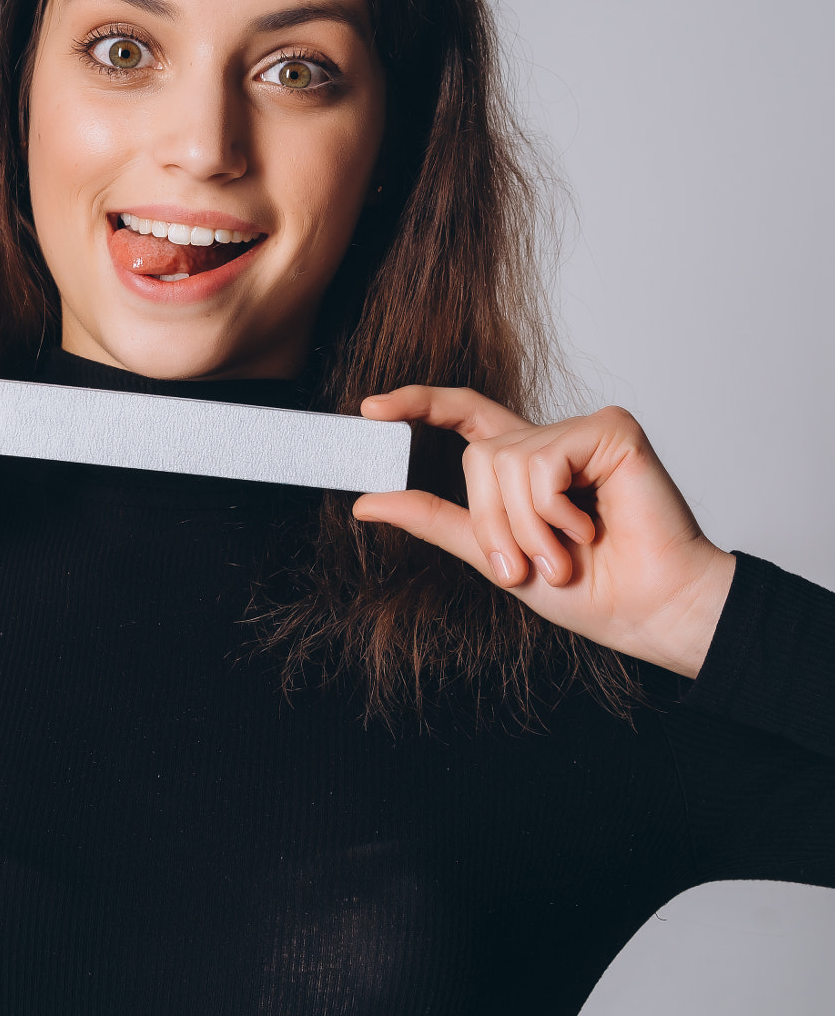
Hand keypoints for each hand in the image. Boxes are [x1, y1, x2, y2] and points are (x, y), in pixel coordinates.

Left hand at [353, 388, 736, 678]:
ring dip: (526, 527)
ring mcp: (582, 432)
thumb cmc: (590, 591)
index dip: (419, 404)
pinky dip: (554, 509)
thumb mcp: (493, 557)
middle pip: (477, 456)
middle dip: (492, 523)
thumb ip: (434, 520)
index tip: (369, 409)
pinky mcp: (611, 430)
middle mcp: (551, 442)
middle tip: (527, 568)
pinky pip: (544, 462)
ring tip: (565, 556)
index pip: (465, 416)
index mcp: (526, 465)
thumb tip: (366, 502)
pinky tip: (589, 528)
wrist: (649, 611)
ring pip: (505, 461)